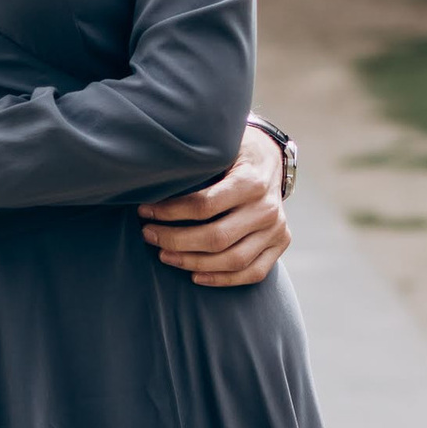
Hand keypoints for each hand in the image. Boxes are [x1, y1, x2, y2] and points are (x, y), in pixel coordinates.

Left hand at [139, 128, 289, 288]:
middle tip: (149, 235)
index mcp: (251, 181)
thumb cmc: (235, 152)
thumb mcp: (219, 148)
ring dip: (193, 263)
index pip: (204, 206)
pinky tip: (195, 276)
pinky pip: (253, 273)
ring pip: (233, 260)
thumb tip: (152, 180)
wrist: (270, 158)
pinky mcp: (281, 243)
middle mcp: (267, 208)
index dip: (170, 212)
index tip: (145, 212)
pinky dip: (223, 279)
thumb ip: (196, 165)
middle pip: (217, 237)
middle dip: (176, 241)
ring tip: (165, 255)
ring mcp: (277, 229)